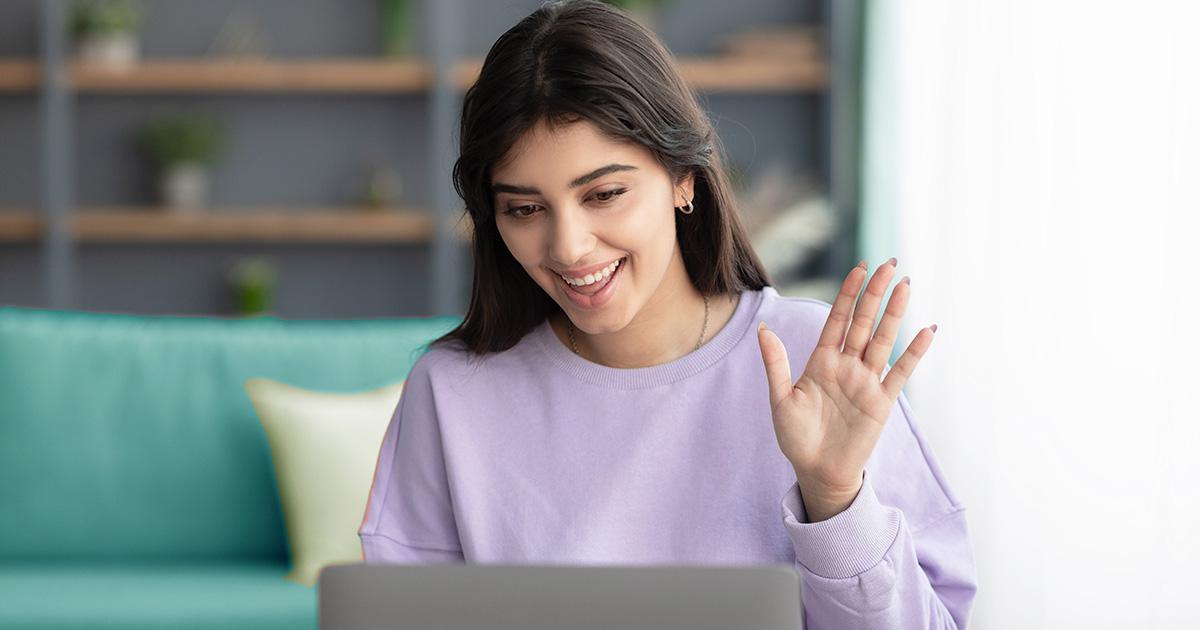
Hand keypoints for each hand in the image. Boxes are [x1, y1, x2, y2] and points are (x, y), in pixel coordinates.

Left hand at [756, 258, 935, 519]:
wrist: (817, 471)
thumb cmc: (796, 437)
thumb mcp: (780, 399)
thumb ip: (776, 364)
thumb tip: (763, 329)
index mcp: (822, 361)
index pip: (838, 319)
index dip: (849, 293)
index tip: (860, 268)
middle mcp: (847, 365)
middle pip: (863, 322)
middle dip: (875, 293)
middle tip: (890, 264)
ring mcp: (866, 381)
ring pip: (882, 340)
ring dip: (895, 314)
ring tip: (907, 286)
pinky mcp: (882, 402)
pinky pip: (900, 373)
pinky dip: (914, 353)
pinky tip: (926, 331)